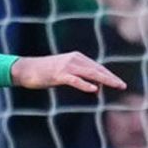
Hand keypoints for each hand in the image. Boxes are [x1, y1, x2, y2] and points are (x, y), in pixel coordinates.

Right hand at [10, 53, 125, 93]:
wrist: (25, 69)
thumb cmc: (43, 73)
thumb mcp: (64, 75)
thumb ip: (80, 79)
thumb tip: (96, 89)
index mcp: (77, 57)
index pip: (97, 67)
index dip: (108, 76)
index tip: (119, 83)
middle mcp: (74, 59)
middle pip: (97, 69)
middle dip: (111, 78)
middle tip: (123, 85)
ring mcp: (66, 66)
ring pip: (91, 73)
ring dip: (105, 80)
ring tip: (116, 85)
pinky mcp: (58, 74)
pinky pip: (75, 80)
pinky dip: (85, 84)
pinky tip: (94, 89)